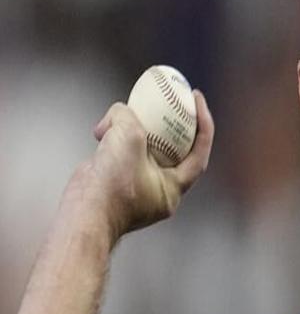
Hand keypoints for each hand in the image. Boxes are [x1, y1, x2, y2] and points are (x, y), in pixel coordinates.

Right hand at [69, 89, 214, 244]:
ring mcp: (137, 188)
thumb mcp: (127, 139)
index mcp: (174, 188)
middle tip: (171, 99)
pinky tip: (102, 129)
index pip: (199, 152)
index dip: (203, 124)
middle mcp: (159, 190)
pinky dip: (114, 140)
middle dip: (172, 124)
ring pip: (144, 151)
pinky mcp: (115, 184)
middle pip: (174, 150)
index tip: (197, 99)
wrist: (82, 215)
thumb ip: (128, 118)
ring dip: (135, 129)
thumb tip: (122, 111)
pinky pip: (121, 156)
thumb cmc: (112, 184)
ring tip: (127, 110)